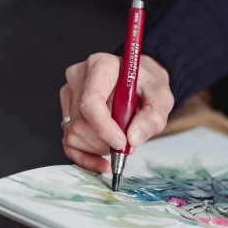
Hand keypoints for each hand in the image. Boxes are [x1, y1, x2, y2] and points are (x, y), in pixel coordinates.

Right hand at [60, 53, 173, 172]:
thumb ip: (152, 118)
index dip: (104, 128)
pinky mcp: (66, 112)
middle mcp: (79, 77)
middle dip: (106, 141)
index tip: (122, 143)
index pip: (90, 100)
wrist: (139, 83)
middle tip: (128, 142)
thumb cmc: (147, 86)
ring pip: (74, 134)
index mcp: (101, 66)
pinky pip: (68, 143)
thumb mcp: (161, 98)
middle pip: (82, 122)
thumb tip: (132, 139)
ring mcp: (69, 95)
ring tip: (119, 139)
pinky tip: (102, 161)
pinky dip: (85, 158)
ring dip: (99, 148)